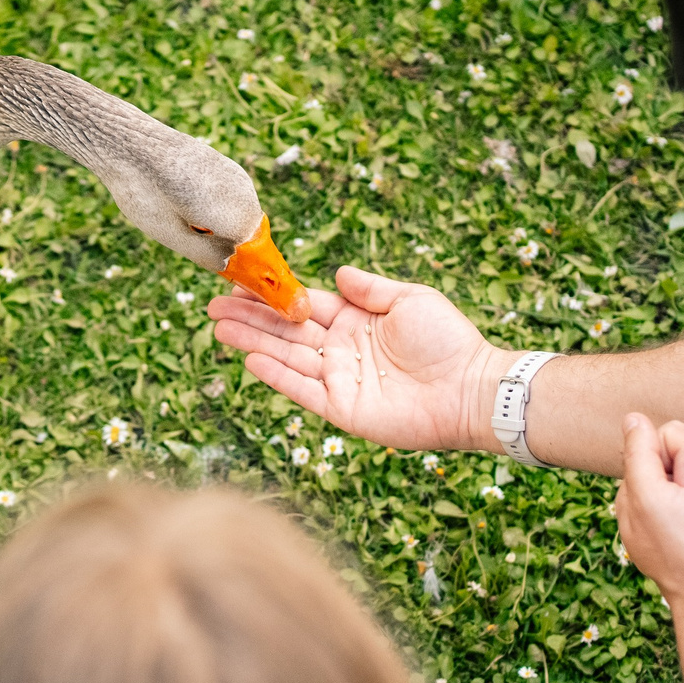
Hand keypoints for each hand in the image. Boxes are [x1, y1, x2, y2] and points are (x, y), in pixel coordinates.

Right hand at [206, 266, 508, 452]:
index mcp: (355, 321)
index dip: (272, 296)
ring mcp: (339, 380)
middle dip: (250, 318)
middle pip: (286, 331)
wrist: (471, 388)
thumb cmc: (448, 340)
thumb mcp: (410, 299)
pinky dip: (278, 376)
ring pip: (287, 357)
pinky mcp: (343, 409)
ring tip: (218, 327)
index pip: (304, 306)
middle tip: (212, 305)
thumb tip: (335, 273)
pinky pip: (303, 390)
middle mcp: (341, 350)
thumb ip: (370, 288)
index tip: (240, 283)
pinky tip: (251, 359)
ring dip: (253, 342)